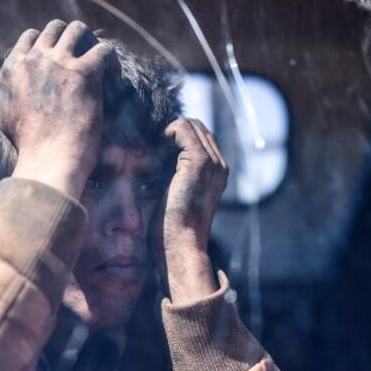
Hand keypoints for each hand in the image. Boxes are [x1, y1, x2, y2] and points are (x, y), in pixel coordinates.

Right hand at [0, 20, 115, 197]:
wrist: (48, 160)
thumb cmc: (28, 147)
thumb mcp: (3, 115)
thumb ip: (4, 90)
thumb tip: (5, 80)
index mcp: (13, 68)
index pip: (30, 38)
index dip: (48, 44)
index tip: (60, 58)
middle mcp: (34, 59)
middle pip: (54, 28)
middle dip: (70, 38)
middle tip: (82, 56)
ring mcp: (59, 63)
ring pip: (78, 29)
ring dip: (90, 41)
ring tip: (100, 61)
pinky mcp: (84, 73)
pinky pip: (104, 50)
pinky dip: (111, 62)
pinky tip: (113, 78)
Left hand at [152, 118, 228, 303]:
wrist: (180, 246)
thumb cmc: (170, 229)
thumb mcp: (173, 194)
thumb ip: (172, 173)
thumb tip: (150, 155)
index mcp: (216, 173)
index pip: (199, 136)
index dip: (175, 137)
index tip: (155, 152)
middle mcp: (219, 165)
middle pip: (196, 126)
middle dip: (172, 132)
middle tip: (152, 152)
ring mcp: (212, 162)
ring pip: (190, 124)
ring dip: (167, 133)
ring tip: (153, 155)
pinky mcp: (199, 161)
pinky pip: (182, 128)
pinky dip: (165, 134)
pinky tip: (155, 155)